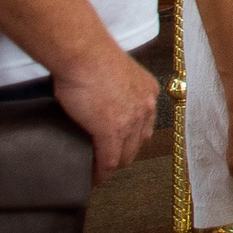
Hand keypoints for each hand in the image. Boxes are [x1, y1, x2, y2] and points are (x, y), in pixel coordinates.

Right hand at [52, 45, 158, 183]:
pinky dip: (100, 173)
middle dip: (124, 155)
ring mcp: (130, 121)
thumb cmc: (91, 56)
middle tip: (109, 163)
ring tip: (100, 173)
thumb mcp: (116, 72)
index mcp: (147, 91)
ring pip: (125, 155)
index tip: (121, 146)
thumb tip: (102, 101)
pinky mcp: (111, 132)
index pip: (144, 124)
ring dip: (112, 167)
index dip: (132, 138)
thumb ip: (117, 89)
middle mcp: (146, 107)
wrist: (84, 54)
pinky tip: (94, 178)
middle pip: (137, 142)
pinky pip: (108, 161)